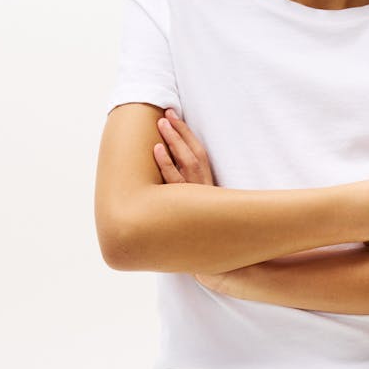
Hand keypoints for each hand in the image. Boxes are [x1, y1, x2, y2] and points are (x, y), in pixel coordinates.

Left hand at [152, 109, 218, 284]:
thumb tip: (172, 162)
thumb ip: (190, 185)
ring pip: (184, 162)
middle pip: (192, 152)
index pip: (199, 151)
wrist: (211, 256)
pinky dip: (166, 164)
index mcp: (209, 183)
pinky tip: (156, 151)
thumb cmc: (202, 228)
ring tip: (161, 125)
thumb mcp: (202, 204)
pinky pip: (174, 182)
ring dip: (172, 141)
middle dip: (179, 132)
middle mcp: (203, 187)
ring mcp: (194, 196)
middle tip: (166, 112)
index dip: (187, 133)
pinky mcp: (184, 206)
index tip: (174, 115)